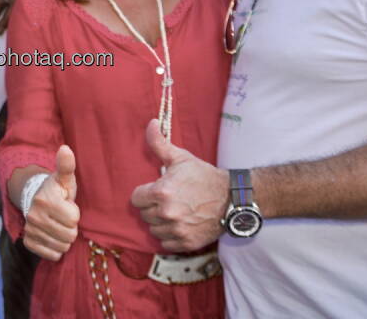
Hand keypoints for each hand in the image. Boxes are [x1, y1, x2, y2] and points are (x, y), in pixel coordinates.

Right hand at [23, 146, 79, 261]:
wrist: (35, 199)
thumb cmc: (56, 190)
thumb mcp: (64, 178)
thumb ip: (66, 165)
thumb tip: (66, 149)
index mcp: (45, 200)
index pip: (74, 219)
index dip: (74, 213)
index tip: (68, 206)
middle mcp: (35, 216)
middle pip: (69, 235)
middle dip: (71, 227)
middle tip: (64, 217)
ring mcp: (31, 230)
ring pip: (62, 246)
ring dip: (64, 238)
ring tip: (59, 226)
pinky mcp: (29, 242)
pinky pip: (52, 255)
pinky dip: (56, 248)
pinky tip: (53, 236)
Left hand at [130, 119, 227, 251]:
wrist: (231, 198)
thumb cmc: (203, 176)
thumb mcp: (180, 157)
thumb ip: (159, 142)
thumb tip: (150, 123)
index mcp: (161, 192)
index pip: (136, 199)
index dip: (144, 193)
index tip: (155, 191)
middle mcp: (166, 213)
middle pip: (144, 214)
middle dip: (152, 207)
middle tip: (168, 200)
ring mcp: (177, 230)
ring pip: (153, 229)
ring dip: (160, 222)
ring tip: (174, 212)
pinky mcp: (186, 243)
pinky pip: (165, 243)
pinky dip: (170, 236)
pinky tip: (180, 225)